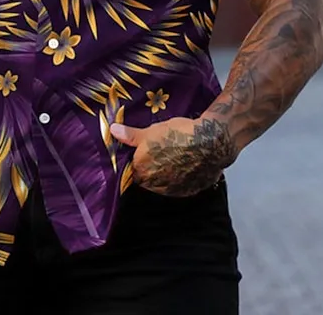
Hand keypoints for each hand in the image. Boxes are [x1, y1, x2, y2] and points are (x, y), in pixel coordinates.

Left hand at [110, 116, 236, 196]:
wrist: (210, 142)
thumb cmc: (178, 135)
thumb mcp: (151, 130)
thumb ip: (131, 135)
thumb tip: (113, 130)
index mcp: (141, 170)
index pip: (134, 170)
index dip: (140, 159)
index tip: (147, 151)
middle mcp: (155, 185)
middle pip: (148, 178)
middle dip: (153, 167)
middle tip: (163, 152)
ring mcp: (173, 190)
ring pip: (164, 183)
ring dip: (167, 174)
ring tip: (176, 157)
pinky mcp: (189, 192)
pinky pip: (181, 187)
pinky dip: (181, 178)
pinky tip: (187, 165)